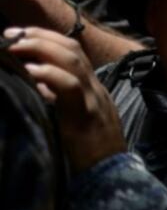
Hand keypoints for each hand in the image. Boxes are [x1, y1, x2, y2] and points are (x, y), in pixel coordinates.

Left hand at [4, 26, 125, 172]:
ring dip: (41, 48)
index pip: (73, 51)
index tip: (20, 35)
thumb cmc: (91, 151)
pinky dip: (50, 75)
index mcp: (92, 87)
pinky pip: (70, 86)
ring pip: (73, 60)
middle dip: (40, 37)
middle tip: (11, 35)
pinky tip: (30, 72)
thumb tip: (36, 82)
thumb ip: (62, 99)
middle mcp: (94, 87)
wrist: (111, 174)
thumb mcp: (76, 118)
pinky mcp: (86, 114)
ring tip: (16, 46)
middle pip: (72, 49)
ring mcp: (92, 98)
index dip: (47, 38)